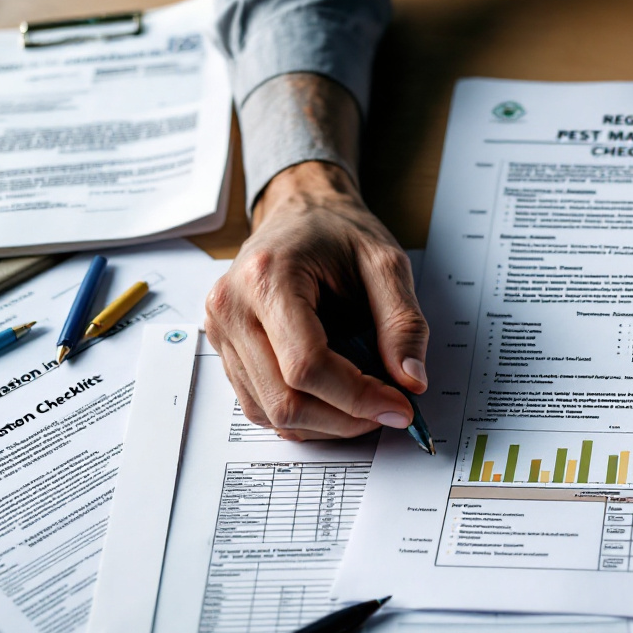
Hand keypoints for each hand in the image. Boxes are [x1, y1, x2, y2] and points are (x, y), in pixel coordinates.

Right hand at [205, 161, 427, 439]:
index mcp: (267, 278)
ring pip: (268, 412)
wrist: (301, 209)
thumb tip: (411, 381)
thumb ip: (404, 323)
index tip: (400, 406)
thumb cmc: (338, 231)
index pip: (306, 366)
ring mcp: (221, 330)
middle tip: (389, 411)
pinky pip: (259, 403)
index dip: (357, 398)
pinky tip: (337, 399)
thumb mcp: (386, 263)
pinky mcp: (225, 348)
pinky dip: (304, 415)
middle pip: (283, 400)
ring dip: (325, 423)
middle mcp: (231, 307)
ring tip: (366, 404)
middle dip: (344, 419)